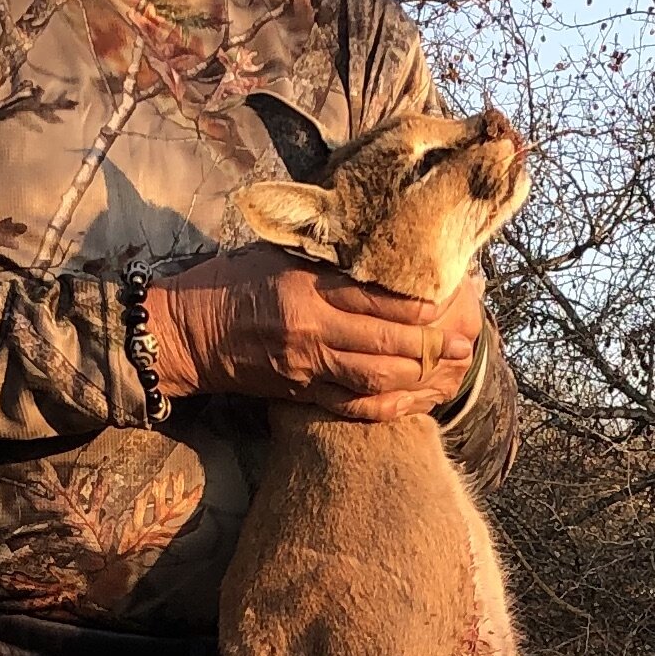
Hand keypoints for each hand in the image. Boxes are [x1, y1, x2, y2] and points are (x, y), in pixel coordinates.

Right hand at [145, 255, 484, 419]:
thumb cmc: (233, 282)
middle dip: (434, 342)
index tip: (452, 295)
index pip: (380, 299)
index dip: (423, 301)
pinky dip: (391, 403)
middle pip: (389, 343)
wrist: (188, 332)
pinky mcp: (302, 394)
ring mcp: (307, 368)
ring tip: (451, 364)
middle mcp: (311, 331)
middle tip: (466, 337)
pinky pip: (356, 405)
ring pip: (379, 378)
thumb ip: (328, 256)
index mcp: (306, 289)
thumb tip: (383, 250)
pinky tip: (416, 396)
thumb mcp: (280, 254)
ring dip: (421, 375)